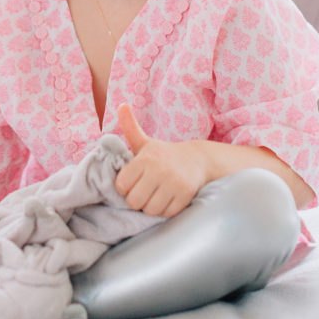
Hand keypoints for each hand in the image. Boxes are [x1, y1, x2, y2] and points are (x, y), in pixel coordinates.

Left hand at [115, 103, 208, 217]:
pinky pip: (166, 214)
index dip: (125, 186)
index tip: (132, 181)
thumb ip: (130, 126)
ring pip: (150, 210)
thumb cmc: (163, 154)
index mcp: (145, 158)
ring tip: (155, 195)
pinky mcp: (185, 195)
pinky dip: (165, 210)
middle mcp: (158, 170)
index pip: (121, 185)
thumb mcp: (145, 141)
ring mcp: (173, 183)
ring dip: (151, 207)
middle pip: (134, 201)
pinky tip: (167, 199)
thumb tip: (122, 105)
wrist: (196, 160)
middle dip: (137, 200)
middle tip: (143, 191)